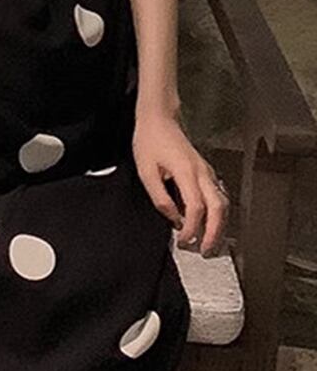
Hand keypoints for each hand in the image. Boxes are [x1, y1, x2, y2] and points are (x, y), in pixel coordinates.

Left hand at [132, 110, 230, 256]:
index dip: (192, 228)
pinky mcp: (205, 171)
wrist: (159, 119)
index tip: (183, 241)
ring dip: (219, 226)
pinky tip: (209, 223)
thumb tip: (172, 218)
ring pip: (223, 203)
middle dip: (214, 233)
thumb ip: (159, 197)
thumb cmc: (151, 141)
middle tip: (204, 251)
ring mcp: (207, 171)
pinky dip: (217, 213)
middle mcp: (202, 172)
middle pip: (219, 209)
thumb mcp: (146, 171)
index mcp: (187, 172)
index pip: (197, 208)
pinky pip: (218, 196)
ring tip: (209, 243)